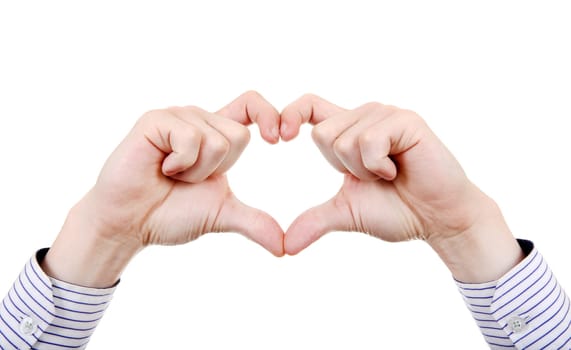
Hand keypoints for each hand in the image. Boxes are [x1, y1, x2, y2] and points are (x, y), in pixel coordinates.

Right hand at [42, 91, 283, 286]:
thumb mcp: (221, 215)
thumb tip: (285, 249)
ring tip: (171, 174)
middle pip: (240, 136)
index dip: (269, 115)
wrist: (131, 224)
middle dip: (217, 170)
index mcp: (216, 134)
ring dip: (195, 171)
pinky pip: (191, 139)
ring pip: (216, 141)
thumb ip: (255, 223)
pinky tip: (160, 167)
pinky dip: (179, 164)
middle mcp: (198, 119)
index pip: (251, 104)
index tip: (278, 140)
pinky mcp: (155, 120)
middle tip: (187, 178)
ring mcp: (176, 117)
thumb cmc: (170, 214)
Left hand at [281, 94, 523, 281]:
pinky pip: (369, 142)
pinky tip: (398, 169)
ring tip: (388, 173)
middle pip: (321, 133)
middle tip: (373, 176)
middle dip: (342, 168)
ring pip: (344, 140)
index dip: (289, 115)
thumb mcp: (347, 214)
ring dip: (363, 170)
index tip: (278, 139)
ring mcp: (386, 116)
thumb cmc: (397, 210)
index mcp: (348, 131)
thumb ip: (315, 221)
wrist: (437, 220)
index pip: (309, 106)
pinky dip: (378, 166)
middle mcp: (365, 116)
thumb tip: (284, 247)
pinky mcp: (406, 121)